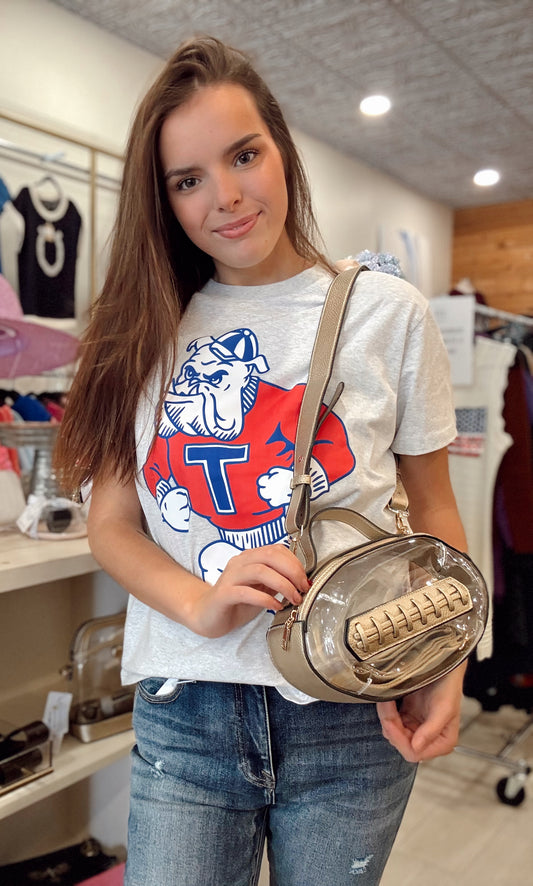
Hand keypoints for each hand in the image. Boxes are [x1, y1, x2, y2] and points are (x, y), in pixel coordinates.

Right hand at [185, 543, 308, 637]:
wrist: (207, 615)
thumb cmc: (237, 602)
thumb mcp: (262, 589)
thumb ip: (278, 582)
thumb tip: (302, 581)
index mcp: (250, 558)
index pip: (277, 550)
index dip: (295, 563)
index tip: (305, 580)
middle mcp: (239, 562)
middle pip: (270, 556)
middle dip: (292, 571)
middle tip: (302, 589)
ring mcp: (230, 577)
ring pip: (260, 571)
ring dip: (282, 585)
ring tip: (293, 599)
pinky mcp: (223, 594)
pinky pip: (246, 592)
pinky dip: (265, 599)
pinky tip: (275, 607)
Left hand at [376, 662, 466, 761]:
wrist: (444, 664)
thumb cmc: (449, 685)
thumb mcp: (444, 708)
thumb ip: (431, 730)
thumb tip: (417, 748)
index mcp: (442, 743)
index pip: (414, 753)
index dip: (400, 740)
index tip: (390, 723)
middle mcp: (428, 738)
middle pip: (400, 742)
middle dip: (390, 724)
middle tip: (386, 705)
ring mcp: (417, 727)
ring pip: (393, 731)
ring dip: (386, 716)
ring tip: (385, 700)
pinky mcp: (408, 716)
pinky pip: (391, 719)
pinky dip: (386, 710)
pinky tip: (386, 699)